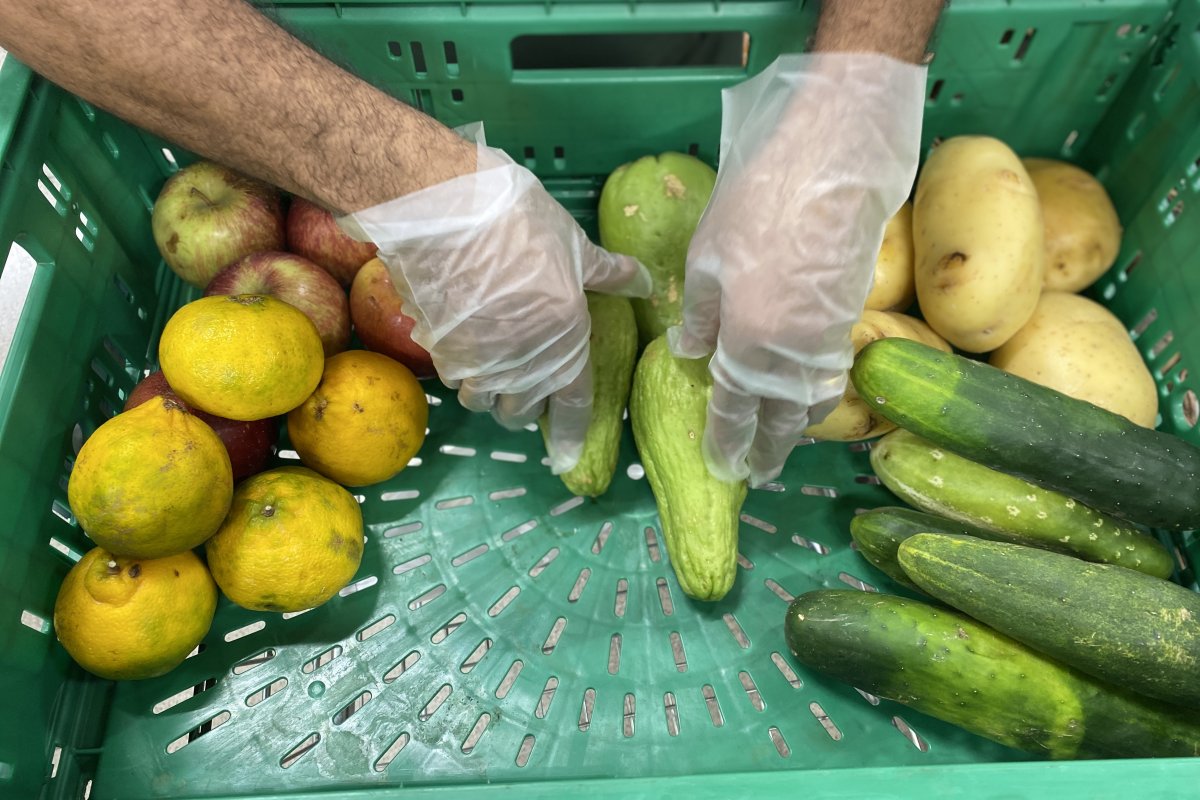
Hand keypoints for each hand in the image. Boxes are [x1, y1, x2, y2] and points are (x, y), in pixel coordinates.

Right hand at [340, 132, 650, 473]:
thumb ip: (608, 274)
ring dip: (490, 393)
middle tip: (525, 386)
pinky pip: (455, 379)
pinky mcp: (442, 353)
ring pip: (484, 403)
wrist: (448, 213)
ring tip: (491, 367)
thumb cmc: (521, 224)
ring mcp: (480, 364)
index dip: (571, 435)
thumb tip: (644, 283)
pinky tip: (460, 344)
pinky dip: (461, 371)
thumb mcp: (574, 245)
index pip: (573, 403)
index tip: (567, 463)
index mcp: (567, 341)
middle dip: (525, 407)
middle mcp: (525, 364)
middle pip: (522, 412)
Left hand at [668, 53, 925, 485]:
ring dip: (796, 426)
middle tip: (759, 474)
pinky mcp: (852, 311)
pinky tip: (809, 393)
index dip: (727, 440)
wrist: (837, 159)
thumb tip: (690, 352)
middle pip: (779, 417)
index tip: (724, 467)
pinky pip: (831, 371)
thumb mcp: (707, 255)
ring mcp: (827, 335)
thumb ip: (699, 312)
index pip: (732, 408)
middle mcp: (790, 351)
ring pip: (811, 399)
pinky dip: (819, 392)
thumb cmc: (758, 200)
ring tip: (783, 443)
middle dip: (768, 448)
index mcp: (746, 340)